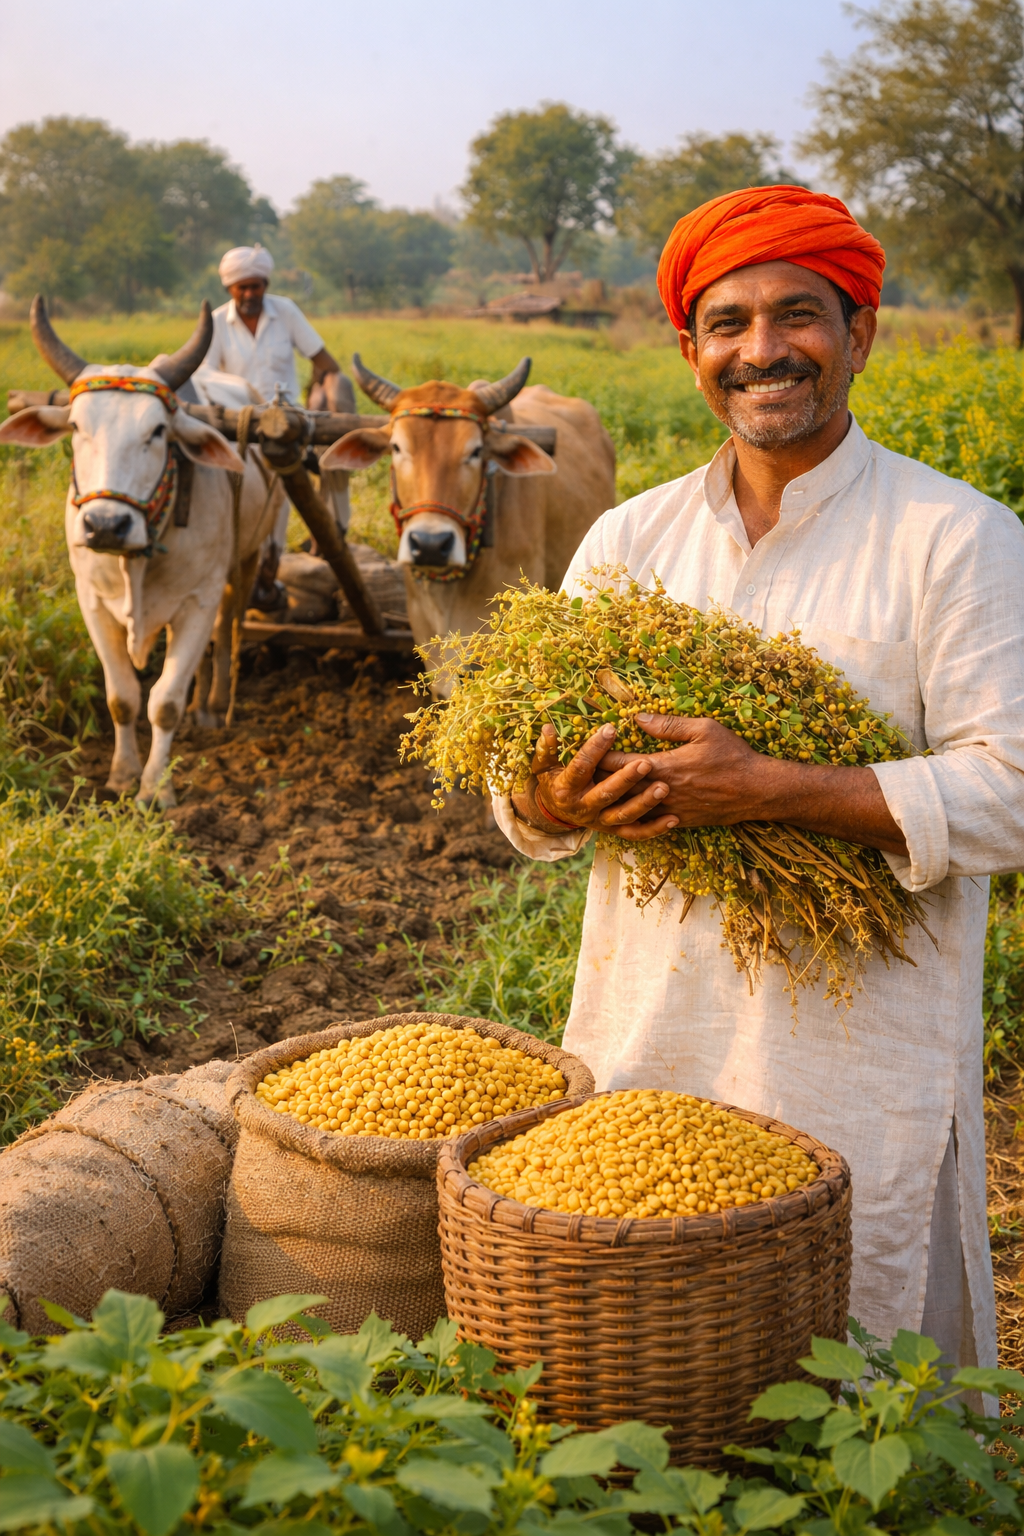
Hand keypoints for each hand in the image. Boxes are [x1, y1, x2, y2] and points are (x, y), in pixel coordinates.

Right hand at [511, 722, 678, 840]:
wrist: (554, 813)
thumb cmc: (553, 780)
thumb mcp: (543, 765)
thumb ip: (547, 749)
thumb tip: (548, 727)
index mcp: (566, 788)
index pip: (581, 766)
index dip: (595, 749)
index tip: (610, 730)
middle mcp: (583, 807)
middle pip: (606, 793)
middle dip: (626, 779)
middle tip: (645, 763)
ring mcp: (600, 821)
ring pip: (624, 815)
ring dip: (644, 803)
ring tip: (663, 788)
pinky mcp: (613, 831)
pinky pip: (635, 833)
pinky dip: (654, 829)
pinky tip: (673, 819)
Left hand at [600, 713, 909, 855]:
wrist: (757, 791)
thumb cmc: (733, 755)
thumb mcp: (704, 729)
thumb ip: (668, 725)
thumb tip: (636, 718)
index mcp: (663, 766)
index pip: (617, 764)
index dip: (595, 759)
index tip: (576, 754)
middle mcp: (661, 792)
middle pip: (616, 791)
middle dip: (593, 785)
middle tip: (569, 781)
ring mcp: (668, 811)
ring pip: (627, 813)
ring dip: (607, 806)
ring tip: (586, 800)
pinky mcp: (678, 823)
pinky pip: (646, 826)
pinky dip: (630, 821)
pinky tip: (617, 817)